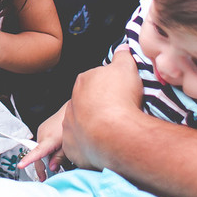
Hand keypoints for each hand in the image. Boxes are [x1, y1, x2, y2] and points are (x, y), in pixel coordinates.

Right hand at [18, 104, 67, 179]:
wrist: (70, 111)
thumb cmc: (70, 127)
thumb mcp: (67, 146)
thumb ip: (59, 158)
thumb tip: (52, 167)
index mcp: (49, 139)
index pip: (36, 152)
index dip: (28, 159)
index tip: (21, 164)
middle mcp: (42, 134)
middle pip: (37, 155)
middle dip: (41, 166)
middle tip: (45, 176)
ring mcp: (41, 131)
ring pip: (39, 149)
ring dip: (44, 156)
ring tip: (56, 158)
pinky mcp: (42, 129)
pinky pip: (41, 142)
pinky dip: (45, 148)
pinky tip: (54, 148)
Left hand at [62, 47, 142, 170]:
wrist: (114, 132)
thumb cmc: (120, 98)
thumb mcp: (126, 67)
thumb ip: (123, 57)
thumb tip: (122, 48)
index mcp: (84, 82)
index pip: (94, 81)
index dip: (108, 88)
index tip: (119, 94)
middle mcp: (72, 103)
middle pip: (86, 103)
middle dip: (99, 108)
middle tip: (117, 114)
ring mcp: (70, 126)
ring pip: (81, 125)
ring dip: (94, 127)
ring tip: (113, 132)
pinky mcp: (72, 147)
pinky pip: (81, 146)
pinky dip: (90, 147)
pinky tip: (104, 147)